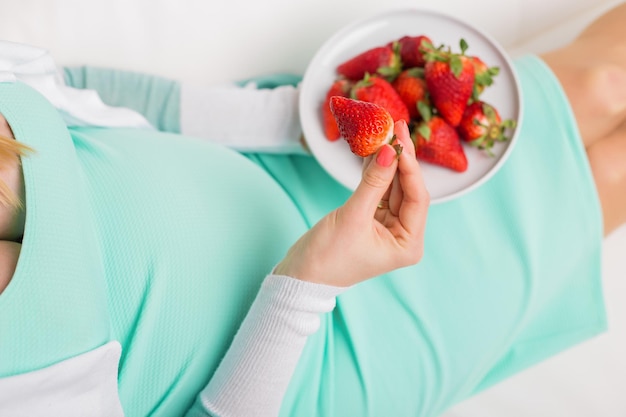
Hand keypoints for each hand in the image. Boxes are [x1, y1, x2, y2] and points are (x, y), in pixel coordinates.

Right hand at [274, 120, 429, 286]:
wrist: (301, 276)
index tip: (400, 140)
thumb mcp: (353, 216)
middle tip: (396, 127)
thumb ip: (373, 182)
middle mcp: (404, 236)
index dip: (409, 167)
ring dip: (388, 163)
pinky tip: (374, 151)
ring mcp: (388, 228)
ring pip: (393, 188)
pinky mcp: (372, 220)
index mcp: (408, 244)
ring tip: (385, 134)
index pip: (417, 198)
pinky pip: (379, 191)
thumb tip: (390, 150)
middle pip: (408, 189)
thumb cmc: (328, 257)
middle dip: (400, 160)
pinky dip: (375, 173)